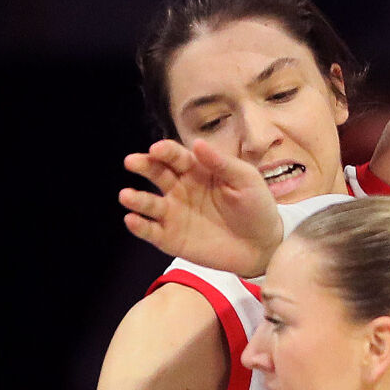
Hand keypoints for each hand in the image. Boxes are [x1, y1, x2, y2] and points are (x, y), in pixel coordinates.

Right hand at [121, 138, 282, 274]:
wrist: (263, 245)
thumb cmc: (256, 207)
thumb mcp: (245, 180)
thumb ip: (222, 163)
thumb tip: (198, 144)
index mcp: (197, 170)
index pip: (176, 156)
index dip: (166, 151)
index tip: (158, 149)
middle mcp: (180, 189)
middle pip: (157, 174)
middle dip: (144, 166)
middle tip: (132, 162)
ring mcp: (174, 214)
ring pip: (150, 203)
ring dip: (137, 199)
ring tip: (126, 196)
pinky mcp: (172, 239)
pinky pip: (152, 232)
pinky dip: (140, 227)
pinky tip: (132, 220)